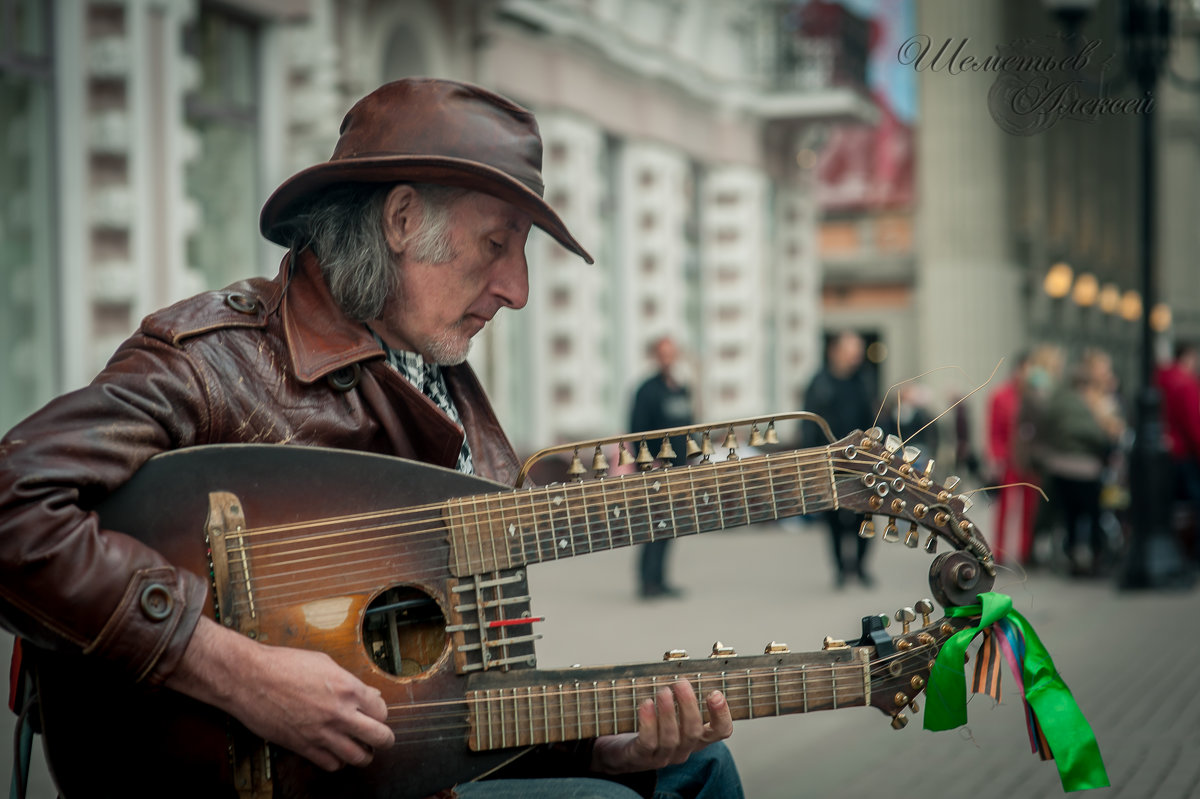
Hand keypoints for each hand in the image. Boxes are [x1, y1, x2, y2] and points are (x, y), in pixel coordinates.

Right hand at [165, 617, 394, 770]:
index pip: (382, 711)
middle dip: (384, 739)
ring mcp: (322, 733)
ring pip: (358, 757)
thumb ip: (349, 681)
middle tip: (381, 738)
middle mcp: (340, 713)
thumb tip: (368, 693)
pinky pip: (331, 764)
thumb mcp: (324, 663)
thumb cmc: (283, 665)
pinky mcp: (303, 746)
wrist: (249, 678)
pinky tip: (335, 752)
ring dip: (363, 754)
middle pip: (379, 737)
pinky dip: (338, 762)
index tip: (376, 713)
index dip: (381, 713)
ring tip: (361, 748)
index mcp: (348, 688)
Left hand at [589, 679, 732, 773]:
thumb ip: (682, 692)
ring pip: (671, 738)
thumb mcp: (672, 710)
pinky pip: (648, 743)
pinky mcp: (641, 757)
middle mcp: (684, 749)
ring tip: (663, 691)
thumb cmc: (651, 725)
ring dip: (668, 712)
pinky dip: (648, 723)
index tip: (715, 693)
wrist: (624, 752)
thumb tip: (685, 663)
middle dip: (688, 705)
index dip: (721, 714)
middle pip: (694, 732)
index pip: (720, 731)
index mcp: (697, 737)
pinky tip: (646, 705)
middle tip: (681, 683)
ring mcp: (664, 756)